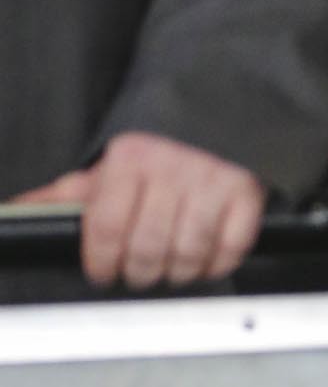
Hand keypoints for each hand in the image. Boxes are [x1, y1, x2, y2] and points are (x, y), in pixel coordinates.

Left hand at [17, 134, 265, 289]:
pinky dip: (216, 265)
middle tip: (138, 273)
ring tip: (170, 268)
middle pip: (146, 249)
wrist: (215, 112)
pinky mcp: (245, 193)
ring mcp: (211, 181)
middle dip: (138, 274)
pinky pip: (229, 248)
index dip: (100, 262)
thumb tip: (14, 211)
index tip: (103, 273)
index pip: (105, 228)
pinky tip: (205, 260)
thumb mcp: (108, 167)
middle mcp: (170, 168)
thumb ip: (64, 195)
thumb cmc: (158, 149)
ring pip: (187, 254)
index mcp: (129, 160)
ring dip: (177, 274)